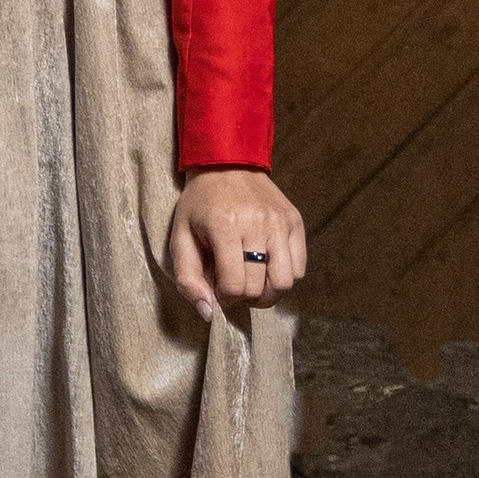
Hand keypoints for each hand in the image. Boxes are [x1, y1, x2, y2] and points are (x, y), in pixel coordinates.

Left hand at [166, 168, 305, 316]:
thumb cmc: (199, 205)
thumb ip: (187, 278)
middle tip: (233, 284)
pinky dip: (284, 276)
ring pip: (285, 283)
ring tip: (252, 281)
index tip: (218, 289)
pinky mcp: (295, 221)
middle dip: (244, 297)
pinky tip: (266, 267)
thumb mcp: (180, 237)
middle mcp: (257, 223)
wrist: (226, 164)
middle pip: (259, 287)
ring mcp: (280, 222)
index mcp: (224, 226)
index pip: (235, 286)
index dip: (226, 298)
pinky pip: (299, 268)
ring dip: (267, 292)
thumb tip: (209, 313)